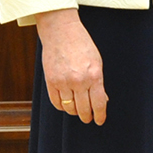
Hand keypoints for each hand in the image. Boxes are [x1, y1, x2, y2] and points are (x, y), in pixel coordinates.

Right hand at [34, 9, 107, 124]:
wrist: (61, 31)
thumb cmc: (81, 44)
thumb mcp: (96, 62)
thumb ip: (98, 82)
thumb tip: (101, 100)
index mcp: (94, 75)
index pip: (98, 103)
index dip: (99, 116)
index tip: (99, 121)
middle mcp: (79, 81)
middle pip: (83, 109)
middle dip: (87, 116)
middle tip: (88, 118)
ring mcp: (63, 82)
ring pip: (69, 108)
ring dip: (74, 112)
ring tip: (77, 111)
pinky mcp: (50, 81)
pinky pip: (56, 102)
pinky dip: (61, 107)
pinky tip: (65, 105)